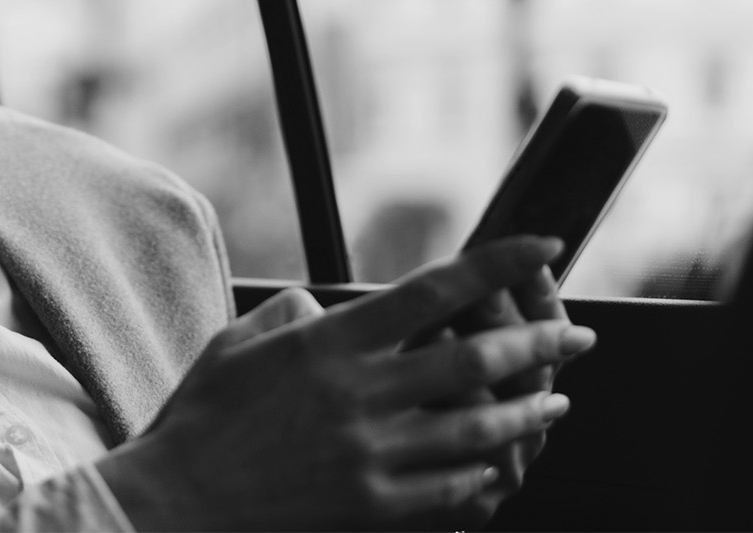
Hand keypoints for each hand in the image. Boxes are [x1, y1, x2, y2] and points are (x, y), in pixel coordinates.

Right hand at [96, 236, 594, 531]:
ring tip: (555, 401)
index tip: (541, 247)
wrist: (177, 504)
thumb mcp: (236, 344)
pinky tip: (500, 463)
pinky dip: (484, 471)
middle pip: (475, 358)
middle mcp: (359, 392)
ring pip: (478, 426)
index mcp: (329, 343)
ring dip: (528, 411)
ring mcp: (372, 453)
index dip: (497, 265)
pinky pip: (452, 485)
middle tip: (575, 335)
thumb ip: (290, 314)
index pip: (434, 291)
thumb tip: (325, 304)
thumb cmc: (200, 420)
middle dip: (539, 343)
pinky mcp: (374, 504)